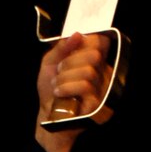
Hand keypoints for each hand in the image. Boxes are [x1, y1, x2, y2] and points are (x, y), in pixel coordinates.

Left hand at [34, 31, 111, 151]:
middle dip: (70, 61)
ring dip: (65, 77)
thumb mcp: (51, 64)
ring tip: (57, 86)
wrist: (48, 117)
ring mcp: (102, 89)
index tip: (69, 51)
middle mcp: (102, 73)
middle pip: (94, 55)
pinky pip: (86, 87)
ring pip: (89, 71)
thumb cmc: (51, 91)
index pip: (100, 42)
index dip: (84, 43)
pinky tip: (59, 94)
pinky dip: (67, 87)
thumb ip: (61, 48)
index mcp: (93, 61)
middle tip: (59, 72)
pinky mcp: (98, 104)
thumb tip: (77, 34)